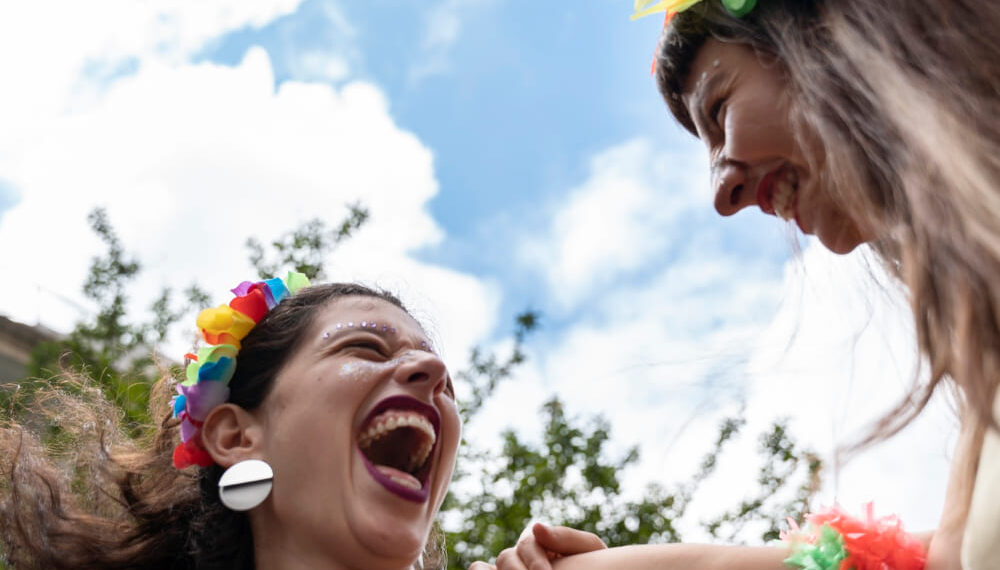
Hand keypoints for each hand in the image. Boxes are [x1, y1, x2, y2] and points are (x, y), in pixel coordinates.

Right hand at [483, 523, 605, 569]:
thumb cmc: (595, 564)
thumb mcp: (589, 549)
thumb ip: (566, 537)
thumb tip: (535, 527)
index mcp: (538, 540)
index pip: (527, 545)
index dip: (535, 561)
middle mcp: (519, 555)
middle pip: (507, 558)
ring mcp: (509, 569)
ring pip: (489, 566)